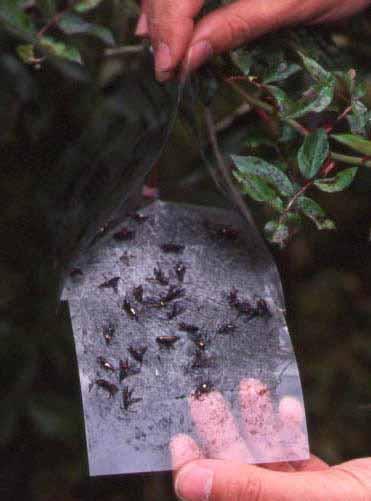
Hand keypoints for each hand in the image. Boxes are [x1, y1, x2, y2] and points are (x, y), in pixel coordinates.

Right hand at [135, 0, 369, 80]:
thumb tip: (190, 57)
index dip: (169, 25)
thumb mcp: (290, 7)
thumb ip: (238, 25)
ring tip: (161, 52)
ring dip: (159, 14)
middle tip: (165, 68)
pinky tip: (156, 22)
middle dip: (161, 23)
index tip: (169, 67)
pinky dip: (167, 4)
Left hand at [170, 379, 370, 500]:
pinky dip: (289, 430)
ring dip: (258, 421)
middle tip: (206, 396)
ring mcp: (302, 500)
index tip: (179, 440)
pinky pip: (296, 456)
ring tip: (250, 386)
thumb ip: (249, 491)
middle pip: (237, 474)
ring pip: (267, 459)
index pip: (216, 500)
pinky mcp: (324, 487)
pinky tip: (286, 405)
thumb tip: (188, 481)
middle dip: (223, 433)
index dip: (194, 474)